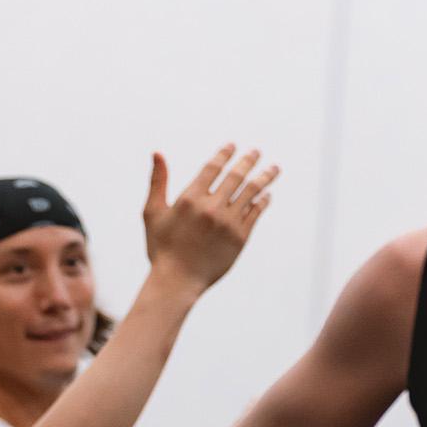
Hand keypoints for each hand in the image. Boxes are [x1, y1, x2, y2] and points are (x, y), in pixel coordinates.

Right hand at [141, 144, 278, 294]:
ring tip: (274, 169)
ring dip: (264, 178)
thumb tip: (157, 153)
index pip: (212, 168)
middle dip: (248, 161)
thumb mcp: (152, 212)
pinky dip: (262, 201)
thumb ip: (158, 181)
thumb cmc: (161, 247)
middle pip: (236, 176)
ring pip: (251, 192)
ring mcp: (228, 223)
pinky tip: (266, 195)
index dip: (224, 155)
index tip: (232, 146)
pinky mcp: (240, 238)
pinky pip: (255, 213)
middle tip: (256, 152)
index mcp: (189, 199)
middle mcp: (211, 208)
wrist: (177, 280)